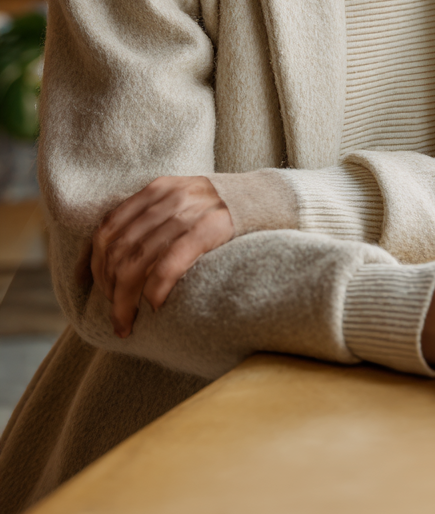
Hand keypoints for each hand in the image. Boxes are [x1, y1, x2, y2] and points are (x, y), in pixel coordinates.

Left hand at [91, 176, 234, 338]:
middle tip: (115, 316)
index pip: (108, 226)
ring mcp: (189, 211)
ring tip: (126, 324)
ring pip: (138, 260)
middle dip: (109, 288)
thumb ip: (153, 219)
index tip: (88, 287)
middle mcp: (168, 197)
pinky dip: (156, 288)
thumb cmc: (221, 211)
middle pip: (119, 248)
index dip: (93, 261)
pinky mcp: (211, 228)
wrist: (269, 198)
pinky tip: (155, 306)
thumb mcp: (182, 201)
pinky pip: (170, 263)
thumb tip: (115, 256)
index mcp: (157, 189)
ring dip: (125, 300)